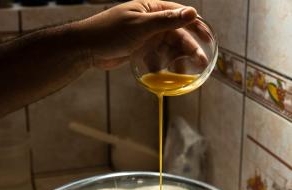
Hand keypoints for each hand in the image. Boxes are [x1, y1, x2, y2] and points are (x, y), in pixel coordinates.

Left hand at [77, 0, 207, 69]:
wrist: (86, 48)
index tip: (209, 38)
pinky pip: (156, 57)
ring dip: (177, 58)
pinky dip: (162, 64)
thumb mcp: (141, 25)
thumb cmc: (111, 32)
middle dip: (188, 47)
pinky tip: (168, 73)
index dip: (196, 25)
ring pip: (166, 48)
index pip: (179, 14)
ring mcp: (144, 37)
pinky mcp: (139, 50)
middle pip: (175, 34)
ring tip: (186, 71)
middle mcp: (150, 22)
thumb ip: (167, 20)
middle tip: (201, 61)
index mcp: (151, 9)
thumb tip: (193, 12)